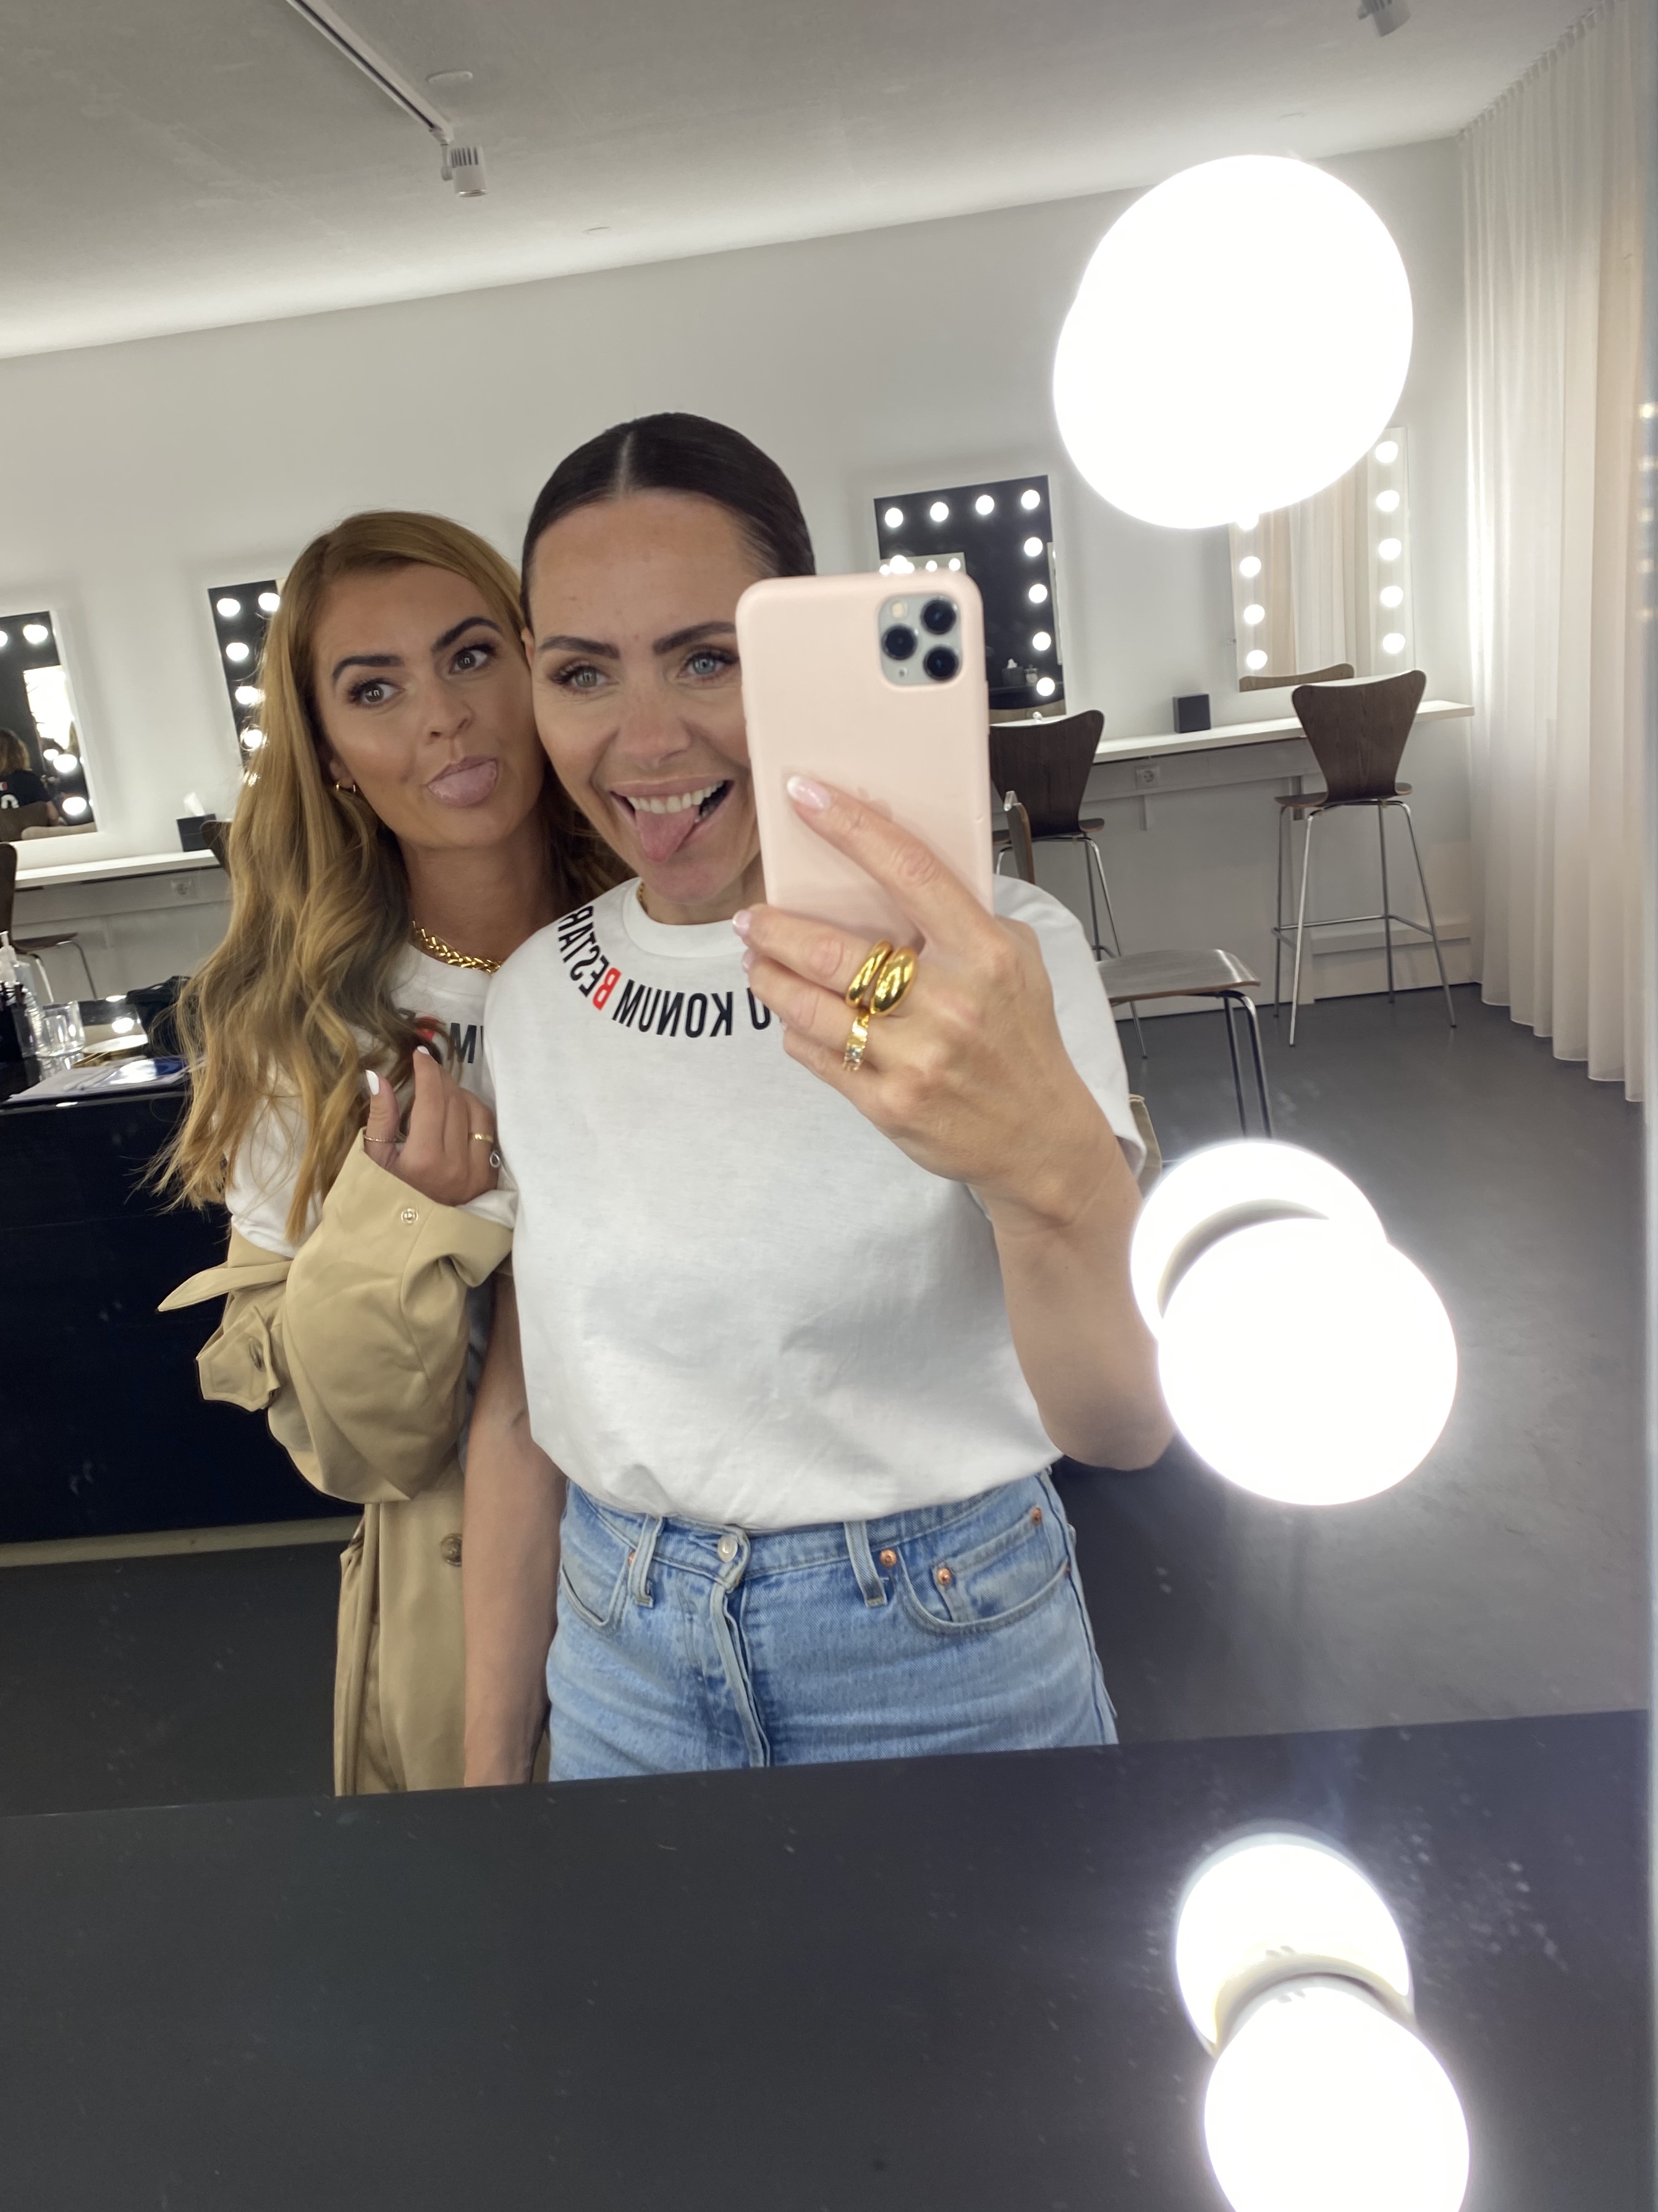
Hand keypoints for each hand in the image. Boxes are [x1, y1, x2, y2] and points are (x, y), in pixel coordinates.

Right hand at [362, 1045, 498, 1206]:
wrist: (414, 1236)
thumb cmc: (387, 1195)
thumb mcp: (375, 1161)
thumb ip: (380, 1117)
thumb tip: (379, 1076)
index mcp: (424, 1159)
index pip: (431, 1100)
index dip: (427, 1072)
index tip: (420, 1055)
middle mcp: (455, 1164)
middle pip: (455, 1102)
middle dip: (441, 1079)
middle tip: (428, 1070)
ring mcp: (476, 1171)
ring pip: (477, 1112)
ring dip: (460, 1094)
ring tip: (442, 1092)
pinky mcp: (489, 1176)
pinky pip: (488, 1131)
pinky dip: (475, 1113)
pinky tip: (461, 1111)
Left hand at [736, 776, 1123, 1231]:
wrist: (1039, 1138)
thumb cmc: (1021, 1039)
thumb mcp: (1016, 961)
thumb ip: (962, 919)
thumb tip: (891, 874)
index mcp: (984, 954)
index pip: (908, 872)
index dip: (851, 827)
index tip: (805, 796)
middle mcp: (949, 1004)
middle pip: (834, 950)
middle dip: (776, 927)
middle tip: (751, 917)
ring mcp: (916, 1058)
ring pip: (810, 1007)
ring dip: (770, 977)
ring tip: (758, 960)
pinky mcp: (890, 1104)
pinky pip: (817, 1055)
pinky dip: (795, 1030)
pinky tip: (793, 1016)